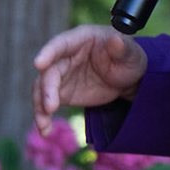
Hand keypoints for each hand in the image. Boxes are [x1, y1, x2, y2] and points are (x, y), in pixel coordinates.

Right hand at [32, 25, 146, 134]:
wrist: (127, 80)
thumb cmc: (128, 59)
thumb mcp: (131, 54)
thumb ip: (123, 48)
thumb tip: (116, 40)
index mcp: (81, 38)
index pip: (61, 43)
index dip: (48, 52)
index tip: (38, 64)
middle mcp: (65, 55)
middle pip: (49, 71)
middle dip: (46, 89)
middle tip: (50, 107)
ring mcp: (61, 74)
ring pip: (42, 88)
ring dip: (39, 106)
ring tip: (43, 125)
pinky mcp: (61, 92)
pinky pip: (46, 102)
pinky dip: (43, 116)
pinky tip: (44, 130)